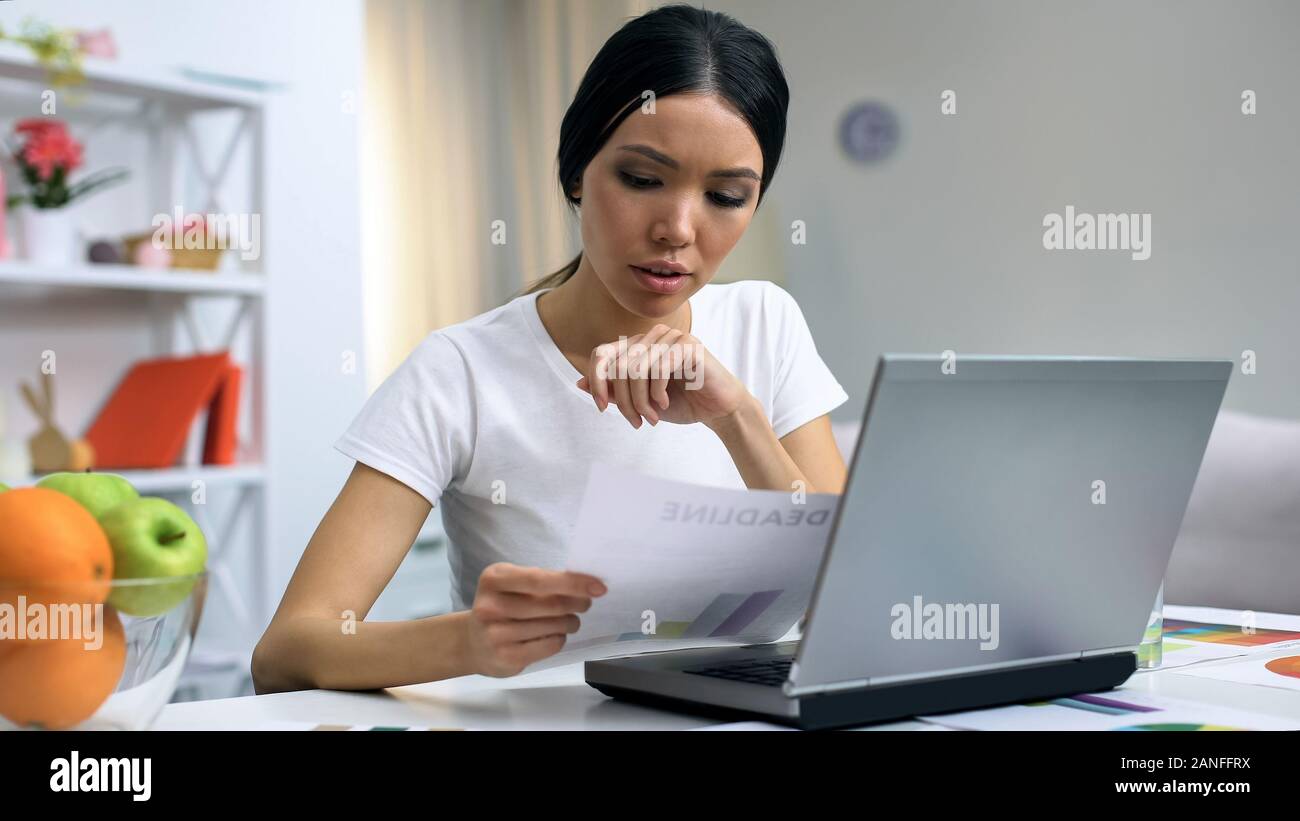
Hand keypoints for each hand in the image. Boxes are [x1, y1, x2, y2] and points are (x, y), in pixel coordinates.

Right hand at [464, 562, 605, 676]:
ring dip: (570, 622)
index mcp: (494, 579)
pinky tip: (554, 634)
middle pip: (551, 604)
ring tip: (570, 620)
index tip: (598, 586)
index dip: (572, 582)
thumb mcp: (511, 584)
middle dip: (577, 603)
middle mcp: (490, 606)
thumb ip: (541, 581)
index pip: (540, 580)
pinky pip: (550, 645)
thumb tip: (585, 584)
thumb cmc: (501, 606)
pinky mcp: (506, 656)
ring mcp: (495, 634)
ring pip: (553, 626)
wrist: (472, 642)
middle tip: (585, 603)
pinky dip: (560, 638)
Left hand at [576, 324, 750, 428]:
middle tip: (637, 421)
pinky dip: (657, 392)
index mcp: (638, 346)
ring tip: (652, 417)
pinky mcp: (688, 345)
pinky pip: (658, 368)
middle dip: (623, 400)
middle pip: (618, 365)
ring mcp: (671, 337)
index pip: (601, 353)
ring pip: (636, 369)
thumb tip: (580, 383)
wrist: (718, 409)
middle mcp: (651, 336)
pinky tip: (665, 403)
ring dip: (640, 401)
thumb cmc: (681, 403)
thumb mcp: (640, 401)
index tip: (603, 407)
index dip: (596, 380)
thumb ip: (614, 391)